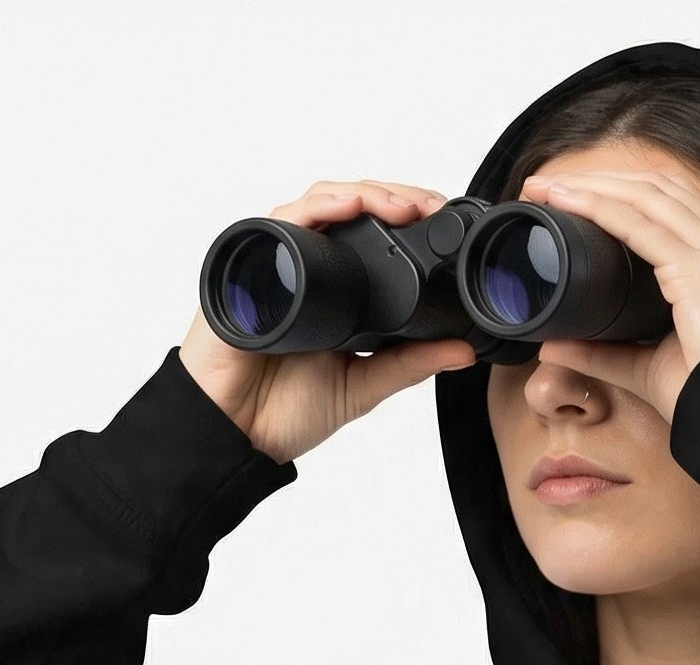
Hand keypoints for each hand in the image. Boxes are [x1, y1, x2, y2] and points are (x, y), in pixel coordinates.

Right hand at [177, 180, 478, 463]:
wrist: (235, 435)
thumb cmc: (286, 411)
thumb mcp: (363, 384)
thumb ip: (410, 364)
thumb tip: (464, 349)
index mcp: (334, 288)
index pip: (370, 232)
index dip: (404, 216)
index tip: (441, 217)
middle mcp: (304, 266)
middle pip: (348, 207)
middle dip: (392, 196)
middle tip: (429, 205)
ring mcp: (276, 261)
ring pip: (318, 203)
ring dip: (362, 194)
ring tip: (399, 205)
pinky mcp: (247, 266)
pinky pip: (280, 222)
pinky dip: (314, 208)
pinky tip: (344, 207)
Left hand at [515, 167, 699, 421]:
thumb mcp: (649, 367)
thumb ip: (604, 352)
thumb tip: (554, 346)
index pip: (671, 207)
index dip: (620, 194)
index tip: (572, 198)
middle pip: (656, 189)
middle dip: (598, 181)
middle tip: (547, 185)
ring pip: (645, 195)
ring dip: (591, 186)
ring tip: (547, 188)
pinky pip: (639, 222)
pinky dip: (598, 207)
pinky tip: (567, 203)